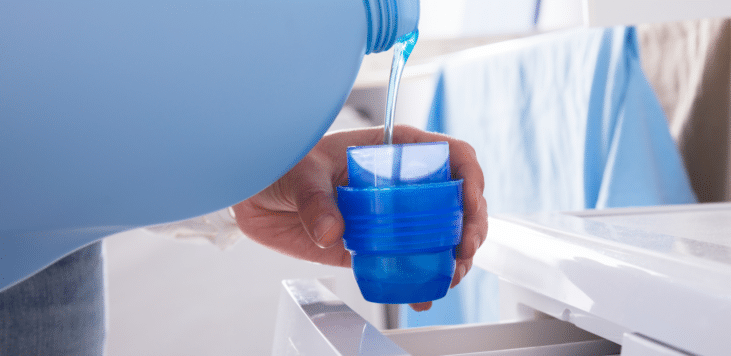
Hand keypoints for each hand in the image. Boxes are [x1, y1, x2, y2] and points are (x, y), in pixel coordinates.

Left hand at [232, 125, 486, 310]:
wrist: (259, 192)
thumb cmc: (284, 164)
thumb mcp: (302, 173)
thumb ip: (316, 200)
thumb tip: (332, 232)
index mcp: (396, 151)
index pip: (451, 157)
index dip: (471, 178)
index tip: (471, 204)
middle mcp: (404, 184)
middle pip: (457, 201)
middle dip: (472, 227)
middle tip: (463, 251)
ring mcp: (394, 217)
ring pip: (442, 236)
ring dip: (455, 258)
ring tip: (449, 275)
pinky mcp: (378, 246)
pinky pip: (409, 264)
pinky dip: (422, 281)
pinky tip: (423, 294)